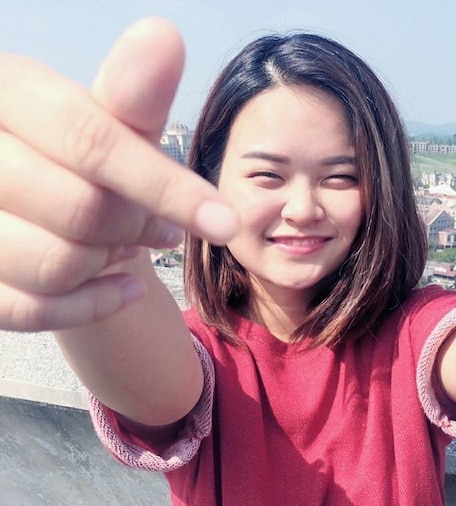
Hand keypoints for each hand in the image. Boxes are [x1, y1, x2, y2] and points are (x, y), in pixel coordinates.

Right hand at [0, 18, 236, 331]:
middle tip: (149, 225)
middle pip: (80, 211)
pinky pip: (32, 309)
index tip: (225, 222)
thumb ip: (136, 99)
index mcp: (6, 93)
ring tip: (119, 246)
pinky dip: (93, 305)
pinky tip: (123, 289)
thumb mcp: (113, 128)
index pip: (92, 142)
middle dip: (135, 226)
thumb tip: (164, 37)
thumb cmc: (84, 164)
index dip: (167, 187)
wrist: (41, 212)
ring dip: (109, 264)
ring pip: (56, 265)